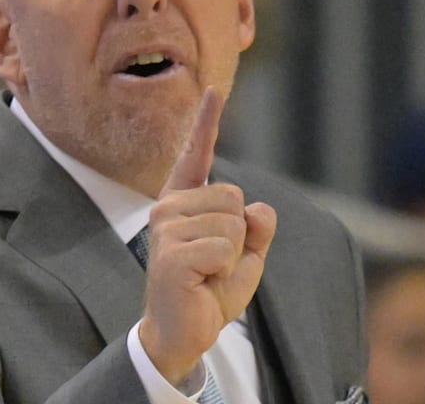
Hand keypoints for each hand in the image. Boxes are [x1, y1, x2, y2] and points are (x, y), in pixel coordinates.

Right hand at [138, 87, 277, 384]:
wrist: (184, 333)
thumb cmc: (210, 290)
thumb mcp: (245, 256)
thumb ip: (257, 229)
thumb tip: (258, 209)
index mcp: (184, 202)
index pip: (196, 155)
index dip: (206, 122)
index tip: (213, 91)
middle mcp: (169, 207)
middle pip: (235, 198)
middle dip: (239, 235)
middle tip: (214, 263)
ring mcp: (166, 229)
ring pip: (233, 224)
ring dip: (232, 256)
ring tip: (207, 274)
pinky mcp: (171, 254)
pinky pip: (226, 248)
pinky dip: (226, 271)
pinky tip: (202, 283)